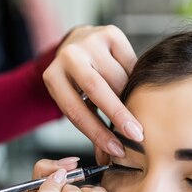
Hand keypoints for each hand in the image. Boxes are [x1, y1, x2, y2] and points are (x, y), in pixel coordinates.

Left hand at [43, 25, 142, 163]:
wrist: (78, 44)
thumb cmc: (77, 83)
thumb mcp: (76, 103)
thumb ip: (91, 127)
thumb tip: (108, 158)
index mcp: (53, 77)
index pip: (76, 111)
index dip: (97, 133)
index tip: (116, 150)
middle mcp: (69, 56)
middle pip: (97, 90)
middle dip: (119, 115)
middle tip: (137, 136)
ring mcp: (90, 41)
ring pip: (118, 78)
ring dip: (131, 99)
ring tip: (138, 114)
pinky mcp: (111, 33)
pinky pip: (131, 63)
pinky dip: (136, 80)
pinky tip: (138, 89)